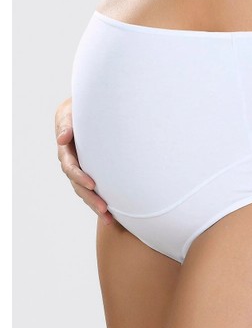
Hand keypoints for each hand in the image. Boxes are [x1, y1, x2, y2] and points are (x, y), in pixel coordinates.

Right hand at [55, 97, 113, 224]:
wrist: (90, 109)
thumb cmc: (79, 108)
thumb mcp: (69, 111)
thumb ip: (66, 123)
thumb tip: (62, 138)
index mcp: (66, 149)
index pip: (70, 166)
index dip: (79, 176)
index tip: (92, 184)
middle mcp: (72, 162)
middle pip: (78, 185)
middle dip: (90, 198)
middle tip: (104, 209)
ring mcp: (82, 169)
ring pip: (86, 192)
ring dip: (96, 205)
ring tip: (109, 219)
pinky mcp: (92, 172)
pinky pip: (95, 190)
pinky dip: (103, 202)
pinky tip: (114, 215)